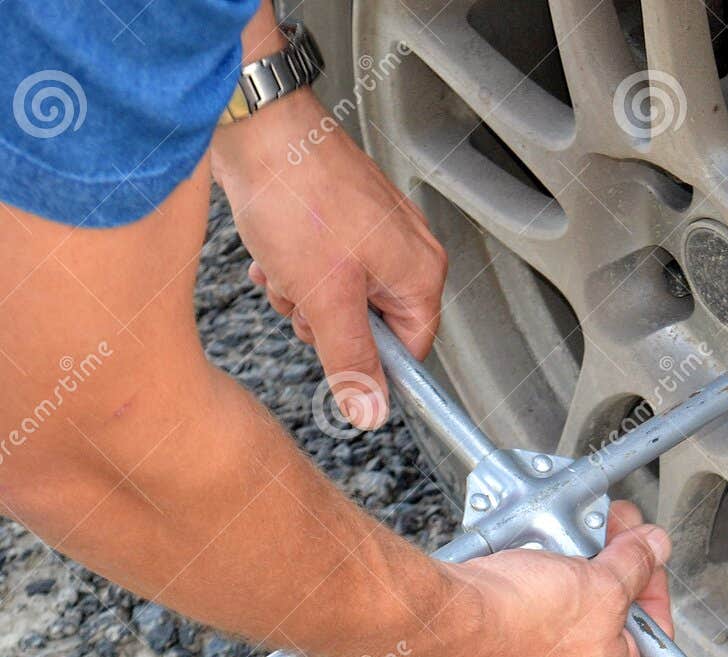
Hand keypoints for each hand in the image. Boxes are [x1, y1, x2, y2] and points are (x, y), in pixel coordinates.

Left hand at [211, 89, 446, 427]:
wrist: (258, 125)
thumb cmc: (297, 194)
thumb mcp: (323, 297)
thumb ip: (350, 360)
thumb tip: (371, 412)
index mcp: (419, 273)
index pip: (409, 350)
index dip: (366, 359)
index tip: (330, 351)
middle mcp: (407, 251)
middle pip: (370, 324)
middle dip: (322, 319)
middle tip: (299, 295)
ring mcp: (375, 231)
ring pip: (339, 296)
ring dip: (301, 293)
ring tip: (281, 265)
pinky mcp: (343, 217)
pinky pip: (323, 266)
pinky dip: (293, 267)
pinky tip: (272, 251)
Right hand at [405, 503, 674, 656]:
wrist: (449, 620)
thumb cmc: (523, 623)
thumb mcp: (604, 584)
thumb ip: (638, 563)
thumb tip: (655, 548)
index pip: (658, 631)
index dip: (655, 583)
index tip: (647, 553)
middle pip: (617, 612)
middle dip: (616, 562)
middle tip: (613, 530)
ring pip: (577, 602)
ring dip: (581, 561)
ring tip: (573, 535)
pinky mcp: (510, 641)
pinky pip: (541, 602)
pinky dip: (546, 572)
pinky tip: (543, 548)